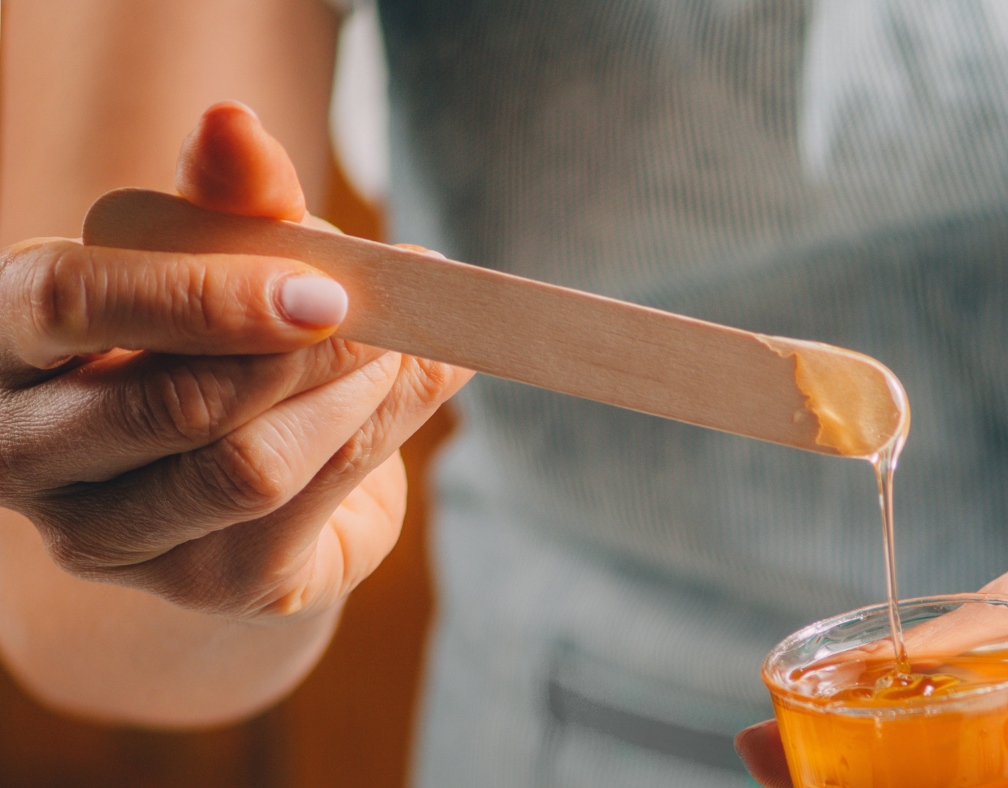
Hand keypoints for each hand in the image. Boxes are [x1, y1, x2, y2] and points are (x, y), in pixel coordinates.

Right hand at [0, 102, 471, 621]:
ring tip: (404, 343)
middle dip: (310, 347)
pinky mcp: (200, 584)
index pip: (68, 304)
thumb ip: (226, 202)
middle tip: (391, 304)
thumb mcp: (217, 259)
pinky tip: (407, 388)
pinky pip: (305, 508)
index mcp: (8, 339)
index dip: (201, 292)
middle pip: (177, 399)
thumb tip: (234, 126)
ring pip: (249, 466)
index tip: (324, 281)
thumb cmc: (211, 341)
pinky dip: (377, 435)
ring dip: (354, 395)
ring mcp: (105, 536)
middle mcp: (27, 452)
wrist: (235, 480)